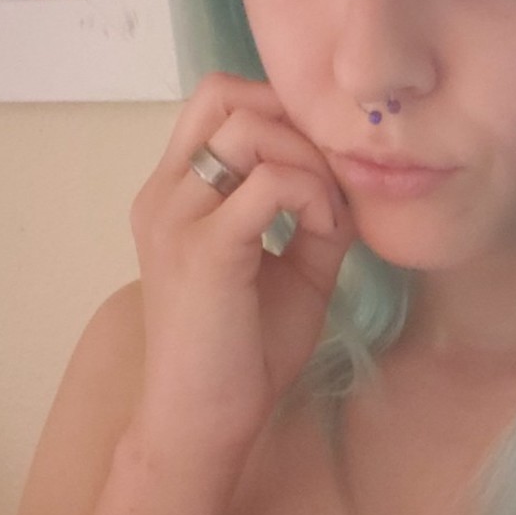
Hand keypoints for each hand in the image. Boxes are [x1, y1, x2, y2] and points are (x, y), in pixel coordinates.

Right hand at [129, 72, 356, 452]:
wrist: (205, 420)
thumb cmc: (243, 353)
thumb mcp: (292, 269)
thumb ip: (313, 216)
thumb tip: (350, 180)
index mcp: (175, 194)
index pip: (218, 102)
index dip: (281, 115)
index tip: (323, 168)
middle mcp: (165, 193)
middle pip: (224, 94)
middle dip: (295, 124)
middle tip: (330, 182)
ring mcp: (177, 217)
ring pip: (250, 128)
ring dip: (309, 161)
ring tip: (329, 215)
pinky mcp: (203, 249)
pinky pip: (271, 183)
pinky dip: (313, 197)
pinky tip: (326, 234)